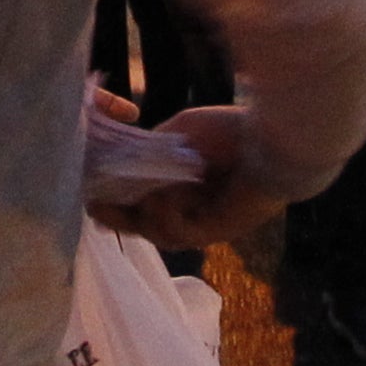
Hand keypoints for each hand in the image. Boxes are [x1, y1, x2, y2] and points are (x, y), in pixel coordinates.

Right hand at [110, 105, 284, 248]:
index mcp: (187, 184)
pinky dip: (166, 214)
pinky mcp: (213, 234)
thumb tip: (123, 162)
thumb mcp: (179, 134)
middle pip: (147, 224)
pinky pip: (177, 231)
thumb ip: (152, 150)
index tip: (92, 195)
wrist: (273, 142)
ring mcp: (204, 223)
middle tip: (93, 209)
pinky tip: (166, 196)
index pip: (146, 200)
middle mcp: (194, 208)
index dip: (119, 201)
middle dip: (119, 218)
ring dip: (142, 216)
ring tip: (127, 201)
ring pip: (158, 232)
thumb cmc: (231, 131)